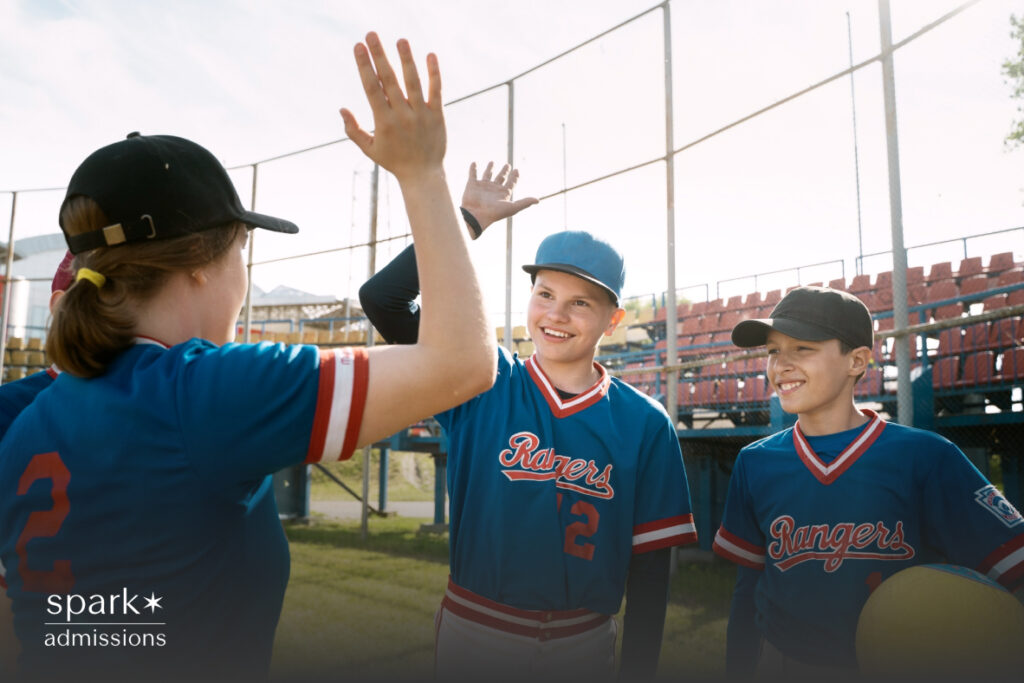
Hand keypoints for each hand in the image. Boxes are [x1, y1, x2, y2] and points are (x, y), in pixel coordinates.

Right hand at [339, 33, 444, 180]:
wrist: (423, 176)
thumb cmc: (394, 161)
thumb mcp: (369, 149)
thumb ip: (353, 130)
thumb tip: (342, 109)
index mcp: (383, 121)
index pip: (372, 88)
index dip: (364, 66)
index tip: (358, 47)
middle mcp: (402, 115)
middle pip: (389, 80)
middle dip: (379, 55)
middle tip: (371, 34)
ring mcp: (421, 114)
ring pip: (413, 82)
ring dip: (406, 59)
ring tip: (400, 40)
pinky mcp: (437, 115)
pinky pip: (436, 90)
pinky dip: (434, 73)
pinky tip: (430, 55)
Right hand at [460, 162, 538, 233]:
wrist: (476, 215)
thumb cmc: (494, 213)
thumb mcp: (512, 207)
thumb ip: (525, 202)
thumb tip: (538, 200)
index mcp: (503, 194)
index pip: (511, 183)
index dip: (515, 177)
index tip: (517, 170)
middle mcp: (494, 189)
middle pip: (501, 178)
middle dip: (505, 172)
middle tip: (508, 165)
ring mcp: (483, 186)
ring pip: (487, 175)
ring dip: (490, 169)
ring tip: (492, 162)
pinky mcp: (472, 185)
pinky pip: (472, 174)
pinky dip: (473, 169)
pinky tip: (474, 163)